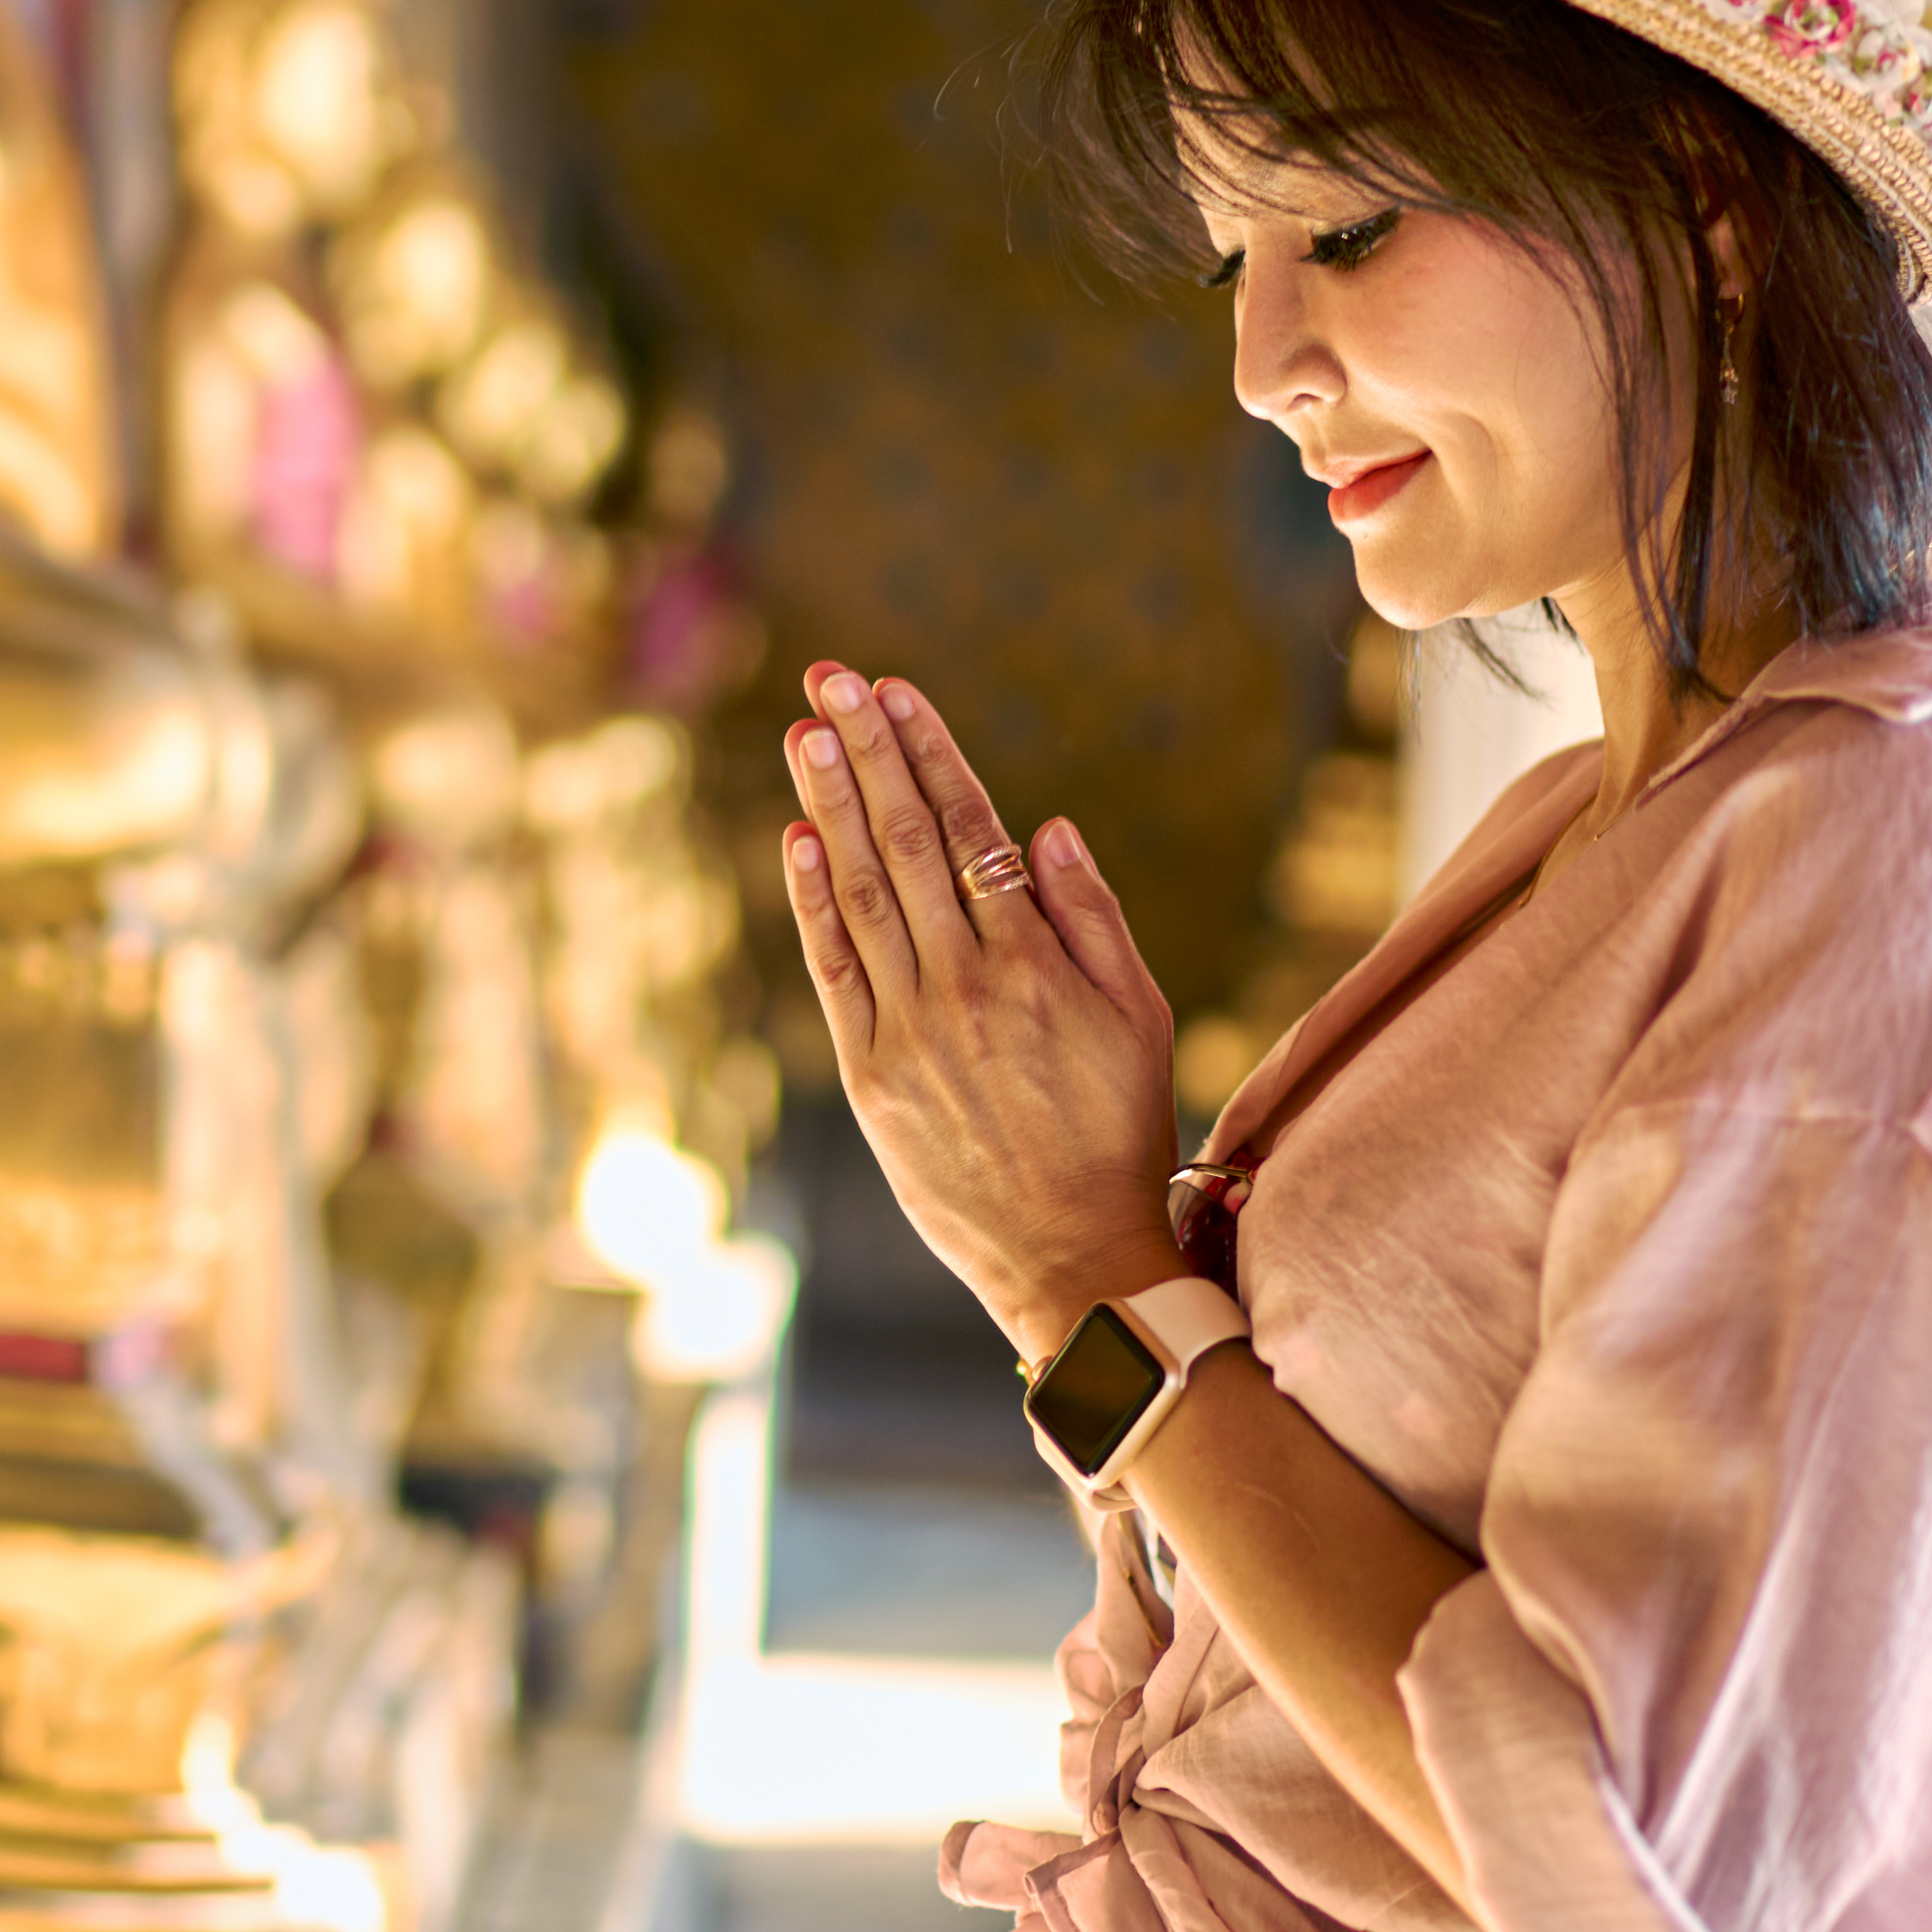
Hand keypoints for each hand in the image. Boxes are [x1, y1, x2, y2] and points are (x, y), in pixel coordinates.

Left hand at [780, 662, 1184, 1355]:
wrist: (1068, 1254)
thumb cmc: (1118, 1129)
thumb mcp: (1137, 1017)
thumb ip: (1091, 916)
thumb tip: (1043, 825)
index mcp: (1035, 961)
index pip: (971, 829)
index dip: (928, 754)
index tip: (894, 691)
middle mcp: (966, 983)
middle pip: (906, 841)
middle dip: (866, 752)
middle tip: (829, 677)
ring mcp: (910, 1028)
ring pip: (861, 892)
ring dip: (828, 805)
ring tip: (803, 731)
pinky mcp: (869, 1074)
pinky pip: (834, 969)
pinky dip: (809, 901)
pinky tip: (795, 838)